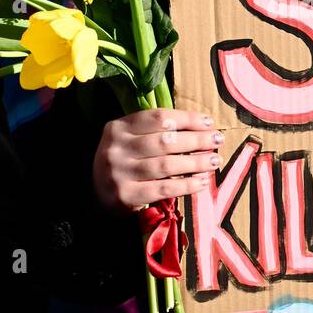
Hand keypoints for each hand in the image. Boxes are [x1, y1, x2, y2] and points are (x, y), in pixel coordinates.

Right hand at [93, 108, 222, 212]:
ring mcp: (119, 172)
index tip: (209, 122)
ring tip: (214, 160)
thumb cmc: (123, 161)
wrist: (95, 194)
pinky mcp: (126, 195)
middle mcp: (116, 148)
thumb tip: (201, 127)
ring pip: (166, 164)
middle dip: (196, 139)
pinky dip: (186, 185)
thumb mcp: (130, 139)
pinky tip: (202, 182)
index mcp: (118, 127)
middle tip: (218, 141)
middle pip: (165, 140)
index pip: (158, 118)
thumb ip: (155, 131)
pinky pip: (164, 188)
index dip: (187, 119)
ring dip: (196, 162)